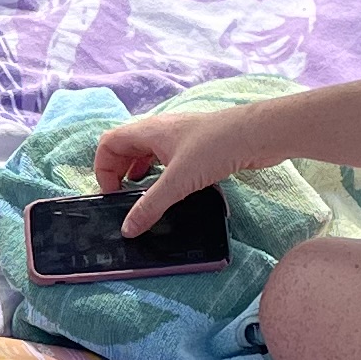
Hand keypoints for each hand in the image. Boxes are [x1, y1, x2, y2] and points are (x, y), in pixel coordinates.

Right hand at [88, 103, 267, 236]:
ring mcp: (179, 139)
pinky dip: (161, 175)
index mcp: (148, 131)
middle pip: (125, 149)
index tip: (114, 194)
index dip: (104, 168)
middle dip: (119, 173)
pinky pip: (168, 161)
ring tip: (143, 197)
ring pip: (147, 155)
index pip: (109, 143)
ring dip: (140, 174)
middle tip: (125, 199)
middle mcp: (160, 131)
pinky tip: (171, 191)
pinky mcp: (196, 149)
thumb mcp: (178, 181)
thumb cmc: (216, 147)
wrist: (257, 135)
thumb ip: (151, 206)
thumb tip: (128, 228)